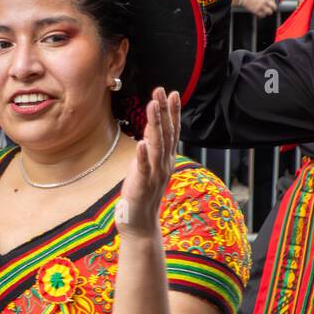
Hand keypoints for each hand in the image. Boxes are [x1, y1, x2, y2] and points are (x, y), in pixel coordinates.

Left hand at [117, 88, 179, 237]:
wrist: (140, 223)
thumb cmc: (142, 192)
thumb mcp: (148, 166)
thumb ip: (151, 149)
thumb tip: (151, 130)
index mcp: (166, 159)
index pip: (172, 131)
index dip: (172, 112)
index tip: (172, 93)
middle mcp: (164, 164)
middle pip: (166, 133)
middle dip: (164, 111)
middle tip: (162, 91)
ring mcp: (155, 174)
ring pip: (157, 145)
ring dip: (155, 125)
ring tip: (152, 106)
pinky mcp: (143, 184)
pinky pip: (144, 167)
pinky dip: (144, 154)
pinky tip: (142, 141)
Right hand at [232, 0, 276, 17]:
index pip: (273, 0)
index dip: (272, 2)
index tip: (270, 4)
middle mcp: (265, 0)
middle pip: (274, 6)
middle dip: (272, 9)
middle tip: (270, 10)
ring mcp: (261, 6)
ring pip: (269, 12)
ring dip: (267, 13)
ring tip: (265, 13)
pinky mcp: (257, 10)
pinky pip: (262, 15)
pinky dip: (261, 16)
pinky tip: (260, 15)